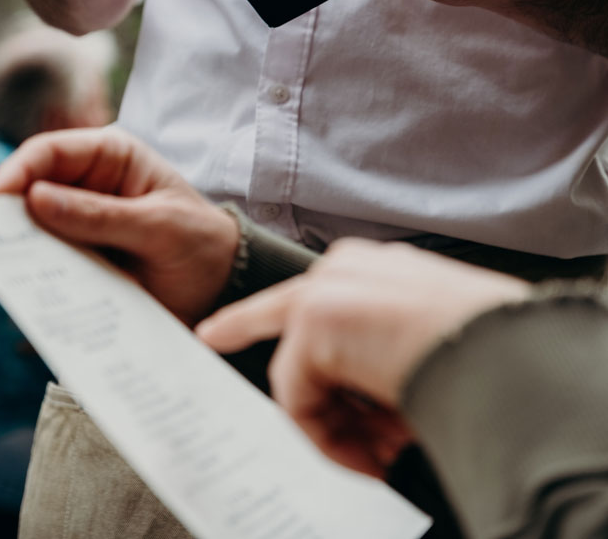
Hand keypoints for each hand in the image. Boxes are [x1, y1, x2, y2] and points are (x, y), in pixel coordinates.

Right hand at [0, 128, 237, 325]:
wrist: (224, 286)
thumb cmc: (202, 242)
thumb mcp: (159, 226)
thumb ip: (102, 215)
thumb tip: (36, 199)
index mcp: (111, 157)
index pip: (49, 152)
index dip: (17, 172)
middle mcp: (89, 186)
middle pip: (31, 191)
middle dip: (9, 215)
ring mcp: (81, 225)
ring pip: (33, 231)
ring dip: (20, 250)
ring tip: (8, 273)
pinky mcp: (81, 260)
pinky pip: (48, 264)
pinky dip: (37, 277)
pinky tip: (31, 294)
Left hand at [198, 238, 528, 476]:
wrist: (508, 349)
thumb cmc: (486, 347)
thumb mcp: (428, 342)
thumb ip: (380, 354)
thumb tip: (367, 396)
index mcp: (378, 268)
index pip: (311, 291)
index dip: (256, 315)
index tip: (214, 331)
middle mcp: (346, 267)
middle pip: (278, 315)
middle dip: (261, 346)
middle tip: (256, 370)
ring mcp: (328, 289)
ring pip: (300, 373)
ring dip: (338, 425)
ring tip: (386, 451)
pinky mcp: (315, 320)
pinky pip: (299, 399)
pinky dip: (331, 438)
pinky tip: (373, 454)